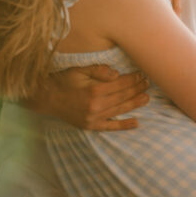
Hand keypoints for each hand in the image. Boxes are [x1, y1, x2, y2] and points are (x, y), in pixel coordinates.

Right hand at [23, 65, 148, 129]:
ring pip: (120, 110)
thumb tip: (117, 74)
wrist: (47, 98)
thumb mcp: (79, 70)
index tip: (142, 74)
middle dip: (137, 89)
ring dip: (135, 104)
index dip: (132, 79)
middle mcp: (96, 106)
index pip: (120, 84)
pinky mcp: (91, 126)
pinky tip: (136, 122)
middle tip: (148, 83)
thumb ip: (99, 71)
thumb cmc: (64, 80)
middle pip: (122, 96)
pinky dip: (123, 125)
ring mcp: (94, 118)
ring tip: (147, 98)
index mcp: (94, 91)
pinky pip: (110, 126)